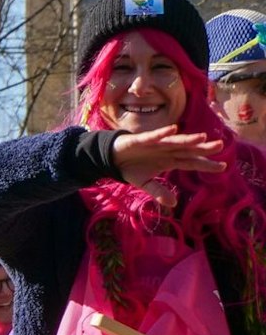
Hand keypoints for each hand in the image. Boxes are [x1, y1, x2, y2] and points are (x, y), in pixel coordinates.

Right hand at [111, 125, 227, 209]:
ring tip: (201, 137)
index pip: (192, 162)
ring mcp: (156, 144)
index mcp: (170, 160)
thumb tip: (173, 204)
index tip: (223, 167)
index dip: (206, 164)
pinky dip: (161, 133)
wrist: (111, 158)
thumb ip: (159, 191)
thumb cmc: (131, 168)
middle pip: (188, 150)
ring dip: (187, 139)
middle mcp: (167, 150)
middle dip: (203, 148)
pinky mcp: (141, 140)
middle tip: (220, 145)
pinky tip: (172, 130)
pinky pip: (153, 137)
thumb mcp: (145, 183)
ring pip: (175, 142)